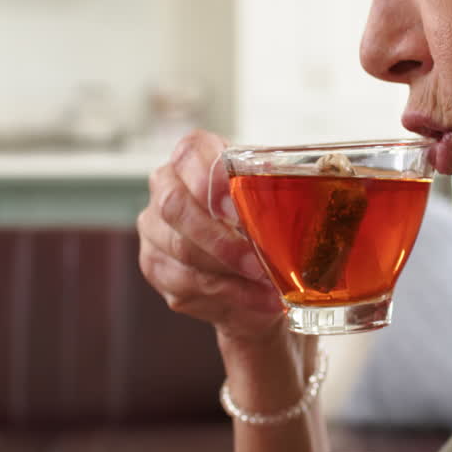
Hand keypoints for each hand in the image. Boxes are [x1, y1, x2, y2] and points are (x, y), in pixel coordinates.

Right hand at [137, 130, 284, 341]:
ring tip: (269, 287)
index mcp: (193, 157)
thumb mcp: (271, 200)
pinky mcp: (155, 265)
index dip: (209, 176)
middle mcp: (165, 186)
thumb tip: (298, 201)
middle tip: (258, 261)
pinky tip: (259, 300)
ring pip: (182, 251)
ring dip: (231, 275)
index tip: (234, 207)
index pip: (189, 151)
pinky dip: (230, 295)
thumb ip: (272, 196)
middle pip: (175, 206)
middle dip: (220, 239)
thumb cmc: (260, 221)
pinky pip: (186, 283)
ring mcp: (154, 227)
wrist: (250, 268)